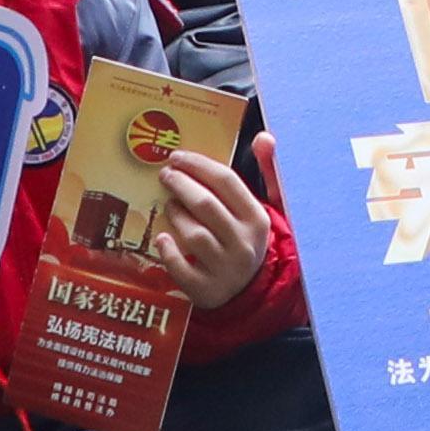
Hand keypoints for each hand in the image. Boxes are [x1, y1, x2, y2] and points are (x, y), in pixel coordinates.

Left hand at [143, 147, 272, 308]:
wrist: (253, 293)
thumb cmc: (250, 240)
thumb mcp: (267, 208)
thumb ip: (267, 170)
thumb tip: (264, 137)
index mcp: (257, 219)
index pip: (226, 181)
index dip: (198, 165)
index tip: (177, 156)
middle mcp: (243, 243)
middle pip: (206, 205)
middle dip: (180, 184)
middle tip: (165, 175)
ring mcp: (225, 268)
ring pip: (193, 234)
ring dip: (175, 214)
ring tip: (168, 204)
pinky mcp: (207, 289)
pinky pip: (181, 268)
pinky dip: (168, 251)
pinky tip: (161, 237)